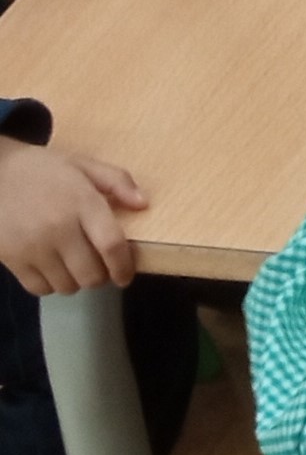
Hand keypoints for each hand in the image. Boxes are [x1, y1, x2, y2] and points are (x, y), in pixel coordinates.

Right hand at [0, 138, 146, 295]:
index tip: (126, 276)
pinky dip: (50, 285)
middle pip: (91, 274)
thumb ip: (117, 181)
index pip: (112, 246)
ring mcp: (33, 247)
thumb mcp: (83, 165)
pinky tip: (52, 269)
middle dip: (101, 277)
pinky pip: (39, 288)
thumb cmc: (42, 170)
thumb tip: (143, 204)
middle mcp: (59, 229)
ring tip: (74, 266)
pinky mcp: (11, 259)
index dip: (124, 267)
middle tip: (99, 268)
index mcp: (82, 203)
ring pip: (66, 286)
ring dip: (76, 282)